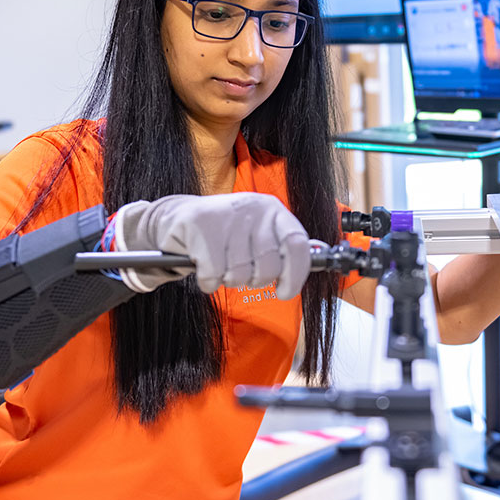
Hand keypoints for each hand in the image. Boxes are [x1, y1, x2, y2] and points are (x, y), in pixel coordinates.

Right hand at [115, 193, 310, 299]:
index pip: (297, 244)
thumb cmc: (225, 233)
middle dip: (253, 279)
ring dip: (227, 279)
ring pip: (239, 274)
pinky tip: (203, 266)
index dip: (295, 274)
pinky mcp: (200, 226)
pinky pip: (213, 275)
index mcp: (273, 210)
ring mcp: (226, 215)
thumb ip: (283, 246)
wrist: (178, 218)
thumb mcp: (258, 232)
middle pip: (267, 268)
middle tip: (240, 270)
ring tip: (219, 262)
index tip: (284, 292)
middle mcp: (253, 207)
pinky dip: (207, 281)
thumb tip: (320, 256)